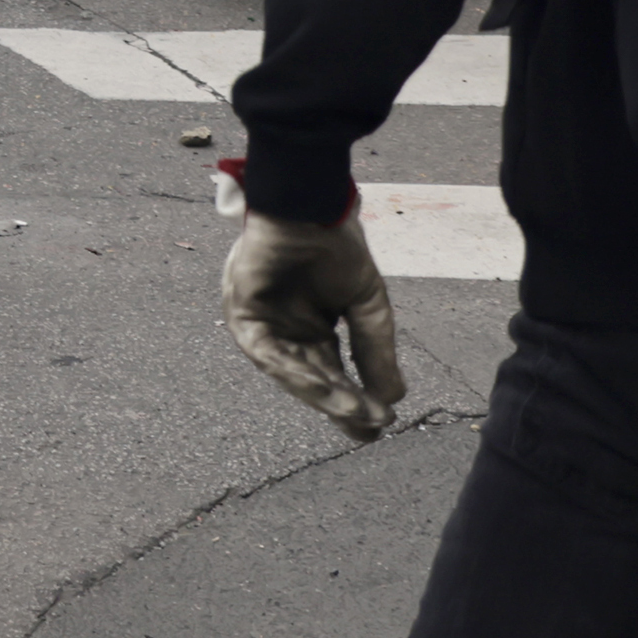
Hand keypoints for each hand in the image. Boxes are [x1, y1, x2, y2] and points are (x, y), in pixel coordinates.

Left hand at [221, 208, 406, 440]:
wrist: (311, 208)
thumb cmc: (337, 248)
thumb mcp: (366, 305)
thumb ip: (376, 350)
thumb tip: (395, 399)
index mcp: (314, 330)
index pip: (335, 374)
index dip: (357, 399)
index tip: (382, 423)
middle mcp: (287, 333)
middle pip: (315, 379)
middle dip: (342, 405)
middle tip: (370, 428)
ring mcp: (263, 326)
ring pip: (290, 372)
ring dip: (321, 394)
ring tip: (353, 412)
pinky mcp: (243, 315)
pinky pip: (266, 353)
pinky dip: (292, 371)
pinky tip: (320, 386)